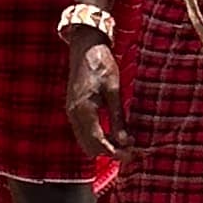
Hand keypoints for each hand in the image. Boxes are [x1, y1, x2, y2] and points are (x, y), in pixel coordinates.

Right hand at [66, 29, 125, 162]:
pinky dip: (97, 137)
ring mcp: (71, 112)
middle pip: (89, 147)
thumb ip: (118, 117)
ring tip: (124, 142)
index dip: (115, 153)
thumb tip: (124, 141)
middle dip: (109, 152)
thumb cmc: (102, 64)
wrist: (86, 47)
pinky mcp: (73, 109)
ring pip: (85, 141)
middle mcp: (74, 114)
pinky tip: (113, 132)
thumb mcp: (114, 90)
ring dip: (103, 146)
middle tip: (130, 150)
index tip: (131, 155)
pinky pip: (83, 132)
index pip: (98, 142)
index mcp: (85, 110)